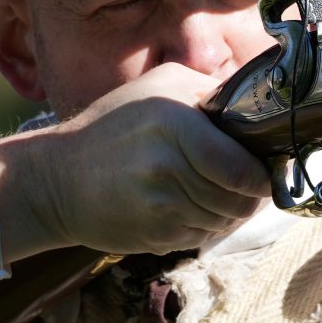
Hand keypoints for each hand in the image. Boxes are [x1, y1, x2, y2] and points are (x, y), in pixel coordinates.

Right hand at [0, 63, 270, 260]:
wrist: (56, 178)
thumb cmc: (113, 125)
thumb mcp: (160, 86)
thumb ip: (211, 90)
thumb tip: (262, 103)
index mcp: (175, 122)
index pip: (240, 167)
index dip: (261, 178)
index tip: (265, 174)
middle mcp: (167, 164)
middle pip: (237, 199)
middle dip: (251, 198)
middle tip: (250, 188)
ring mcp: (159, 204)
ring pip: (223, 221)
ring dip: (230, 214)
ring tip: (219, 196)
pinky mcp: (153, 234)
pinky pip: (201, 237)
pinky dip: (206, 227)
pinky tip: (191, 208)